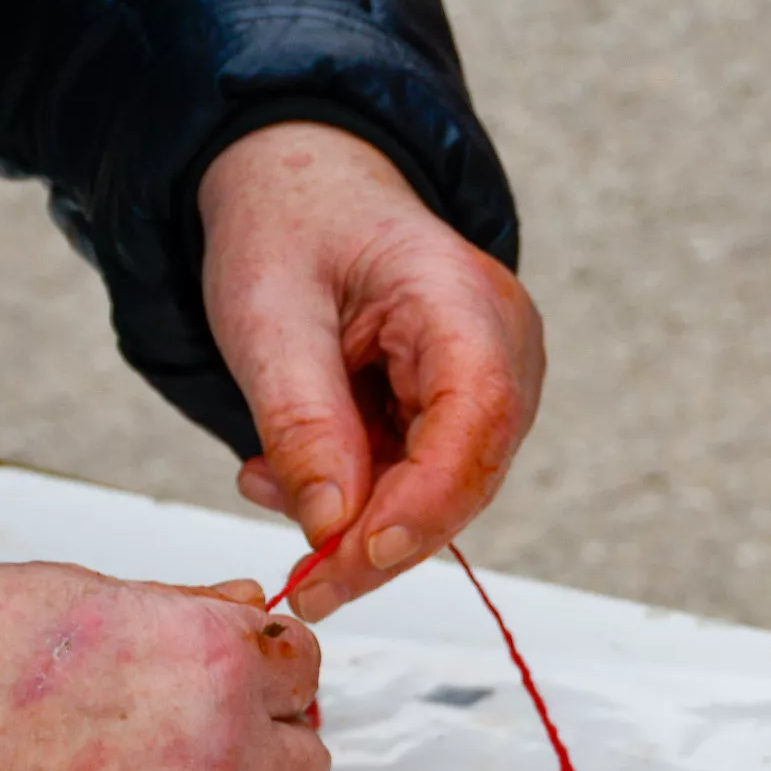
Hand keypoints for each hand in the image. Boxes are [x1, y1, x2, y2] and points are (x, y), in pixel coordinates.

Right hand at [0, 564, 330, 770]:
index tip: (242, 675)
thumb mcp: (83, 593)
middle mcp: (219, 761)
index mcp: (218, 668)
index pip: (304, 672)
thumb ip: (184, 611)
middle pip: (304, 769)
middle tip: (201, 735)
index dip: (269, 671)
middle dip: (266, 750)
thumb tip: (245, 601)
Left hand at [199, 121, 544, 619]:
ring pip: (445, 491)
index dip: (423, 503)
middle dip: (382, 534)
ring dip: (361, 516)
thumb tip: (333, 525)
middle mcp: (505, 349)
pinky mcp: (470, 412)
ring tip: (270, 483)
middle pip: (466, 474)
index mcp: (464, 300)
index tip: (352, 558)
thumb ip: (302, 419)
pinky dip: (362, 494)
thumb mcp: (265, 311)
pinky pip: (426, 480)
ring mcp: (497, 384)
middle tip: (307, 579)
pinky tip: (300, 472)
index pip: (472, 422)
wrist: (305, 191)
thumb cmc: (289, 227)